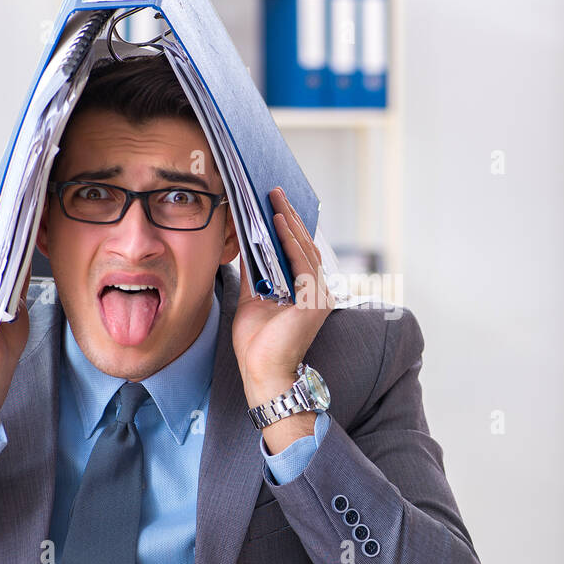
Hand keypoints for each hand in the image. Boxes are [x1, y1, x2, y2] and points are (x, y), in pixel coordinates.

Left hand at [232, 187, 333, 437]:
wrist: (261, 374)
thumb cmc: (257, 343)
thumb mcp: (251, 297)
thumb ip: (253, 270)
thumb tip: (245, 241)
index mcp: (306, 290)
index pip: (299, 250)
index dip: (289, 225)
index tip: (274, 201)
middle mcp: (318, 290)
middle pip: (304, 244)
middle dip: (289, 215)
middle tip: (273, 190)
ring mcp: (319, 296)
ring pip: (305, 249)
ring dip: (289, 222)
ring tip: (274, 199)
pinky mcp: (313, 302)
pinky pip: (302, 263)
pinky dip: (290, 242)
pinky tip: (277, 223)